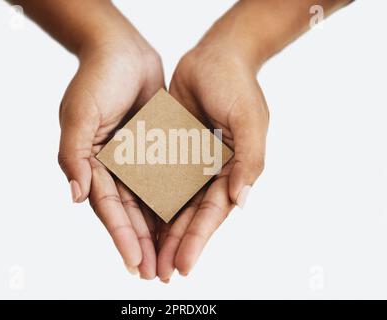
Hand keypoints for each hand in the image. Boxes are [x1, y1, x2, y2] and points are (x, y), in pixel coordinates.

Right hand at [57, 2, 163, 278]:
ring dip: (158, 230)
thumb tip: (77, 196)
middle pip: (129, 213)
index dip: (121, 237)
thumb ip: (74, 155)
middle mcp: (113, 167)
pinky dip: (172, 200)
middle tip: (155, 273)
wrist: (122, 50)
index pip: (108, 209)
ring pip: (149, 202)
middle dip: (142, 244)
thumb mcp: (79, 114)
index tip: (135, 263)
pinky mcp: (155, 148)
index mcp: (92, 164)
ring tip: (170, 258)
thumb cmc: (96, 78)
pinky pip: (165, 179)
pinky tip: (184, 221)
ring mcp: (135, 159)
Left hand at [157, 5, 268, 281]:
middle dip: (177, 245)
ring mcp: (190, 162)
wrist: (216, 55)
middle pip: (191, 216)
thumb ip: (248, 159)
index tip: (183, 266)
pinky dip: (150, 201)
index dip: (198, 240)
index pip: (213, 213)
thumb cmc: (237, 85)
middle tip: (159, 274)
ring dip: (162, 231)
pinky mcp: (172, 149)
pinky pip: (158, 179)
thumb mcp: (249, 120)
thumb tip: (241, 200)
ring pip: (173, 204)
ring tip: (147, 258)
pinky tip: (137, 221)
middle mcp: (211, 172)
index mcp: (233, 171)